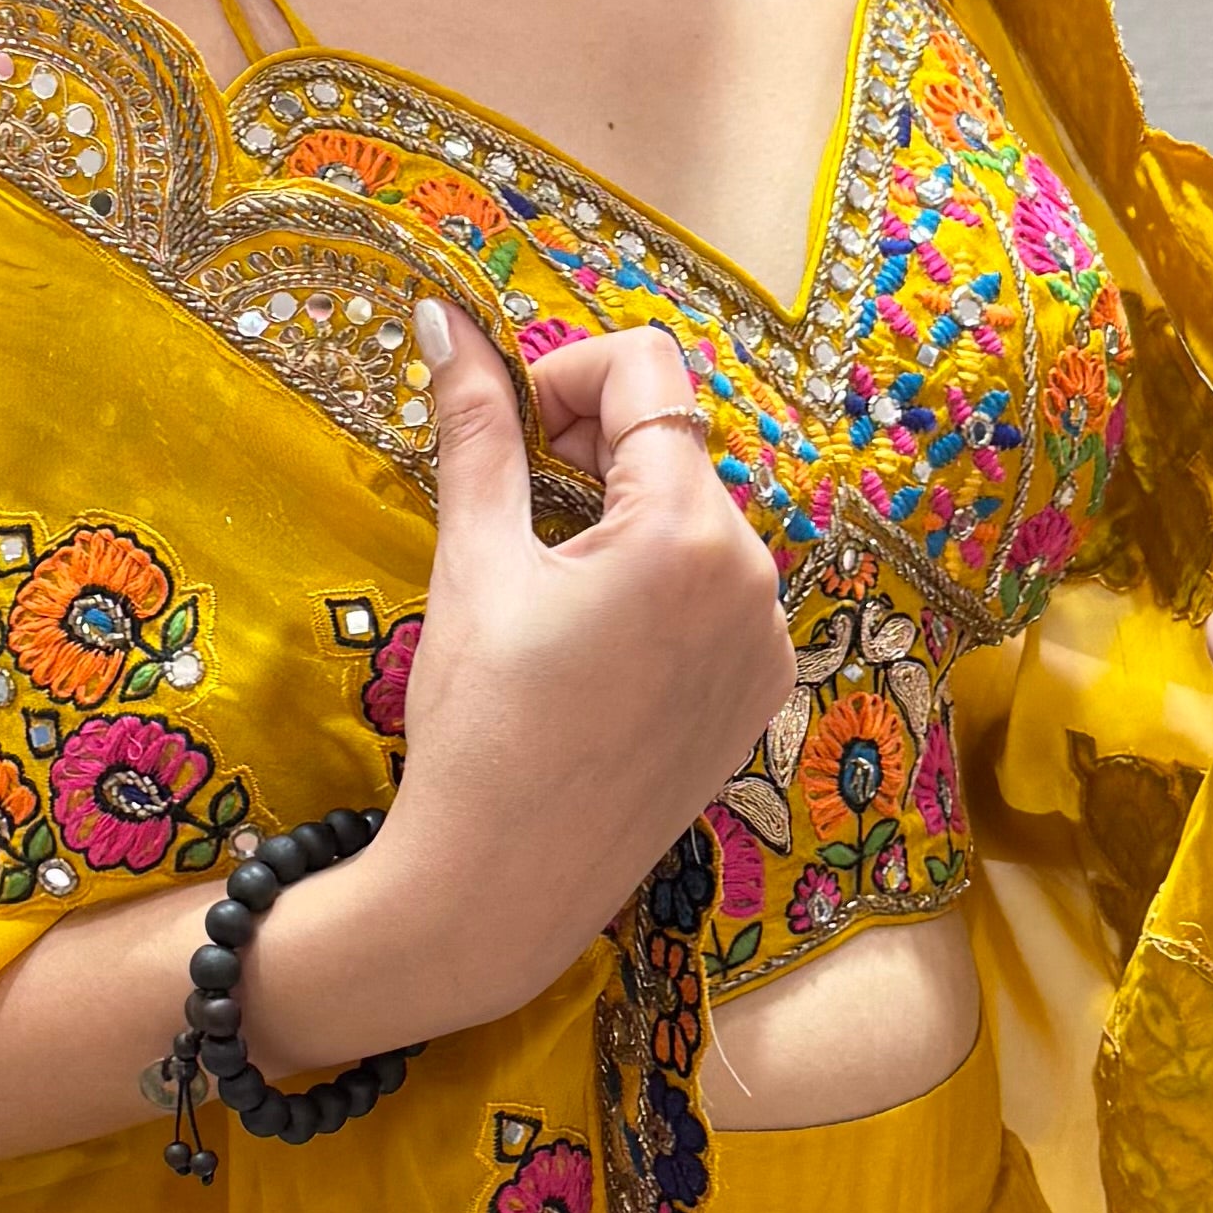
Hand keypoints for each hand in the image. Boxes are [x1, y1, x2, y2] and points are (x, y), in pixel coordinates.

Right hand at [362, 302, 796, 1028]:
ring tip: (547, 583)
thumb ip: (475, 431)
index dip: (565, 374)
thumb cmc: (478, 728)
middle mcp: (754, 576)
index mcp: (688, 533)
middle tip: (515, 500)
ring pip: (695, 514)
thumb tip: (444, 320)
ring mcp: (769, 639)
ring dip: (622, 513)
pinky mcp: (761, 689)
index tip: (508, 424)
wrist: (499, 892)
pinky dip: (657, 582)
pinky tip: (590, 643)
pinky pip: (717, 589)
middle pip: (676, 442)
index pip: (649, 371)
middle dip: (592, 444)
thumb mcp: (474, 564)